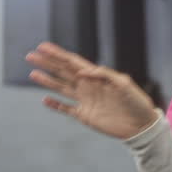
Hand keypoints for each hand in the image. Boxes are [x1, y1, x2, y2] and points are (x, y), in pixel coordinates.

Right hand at [25, 42, 157, 139]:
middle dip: (47, 63)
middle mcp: (88, 86)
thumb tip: (83, 71)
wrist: (141, 125)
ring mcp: (86, 101)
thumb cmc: (137, 102)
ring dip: (47, 81)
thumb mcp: (124, 84)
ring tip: (33, 73)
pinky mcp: (85, 116)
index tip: (43, 47)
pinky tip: (44, 100)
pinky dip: (55, 105)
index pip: (73, 62)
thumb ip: (104, 75)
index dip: (58, 54)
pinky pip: (66, 109)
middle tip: (30, 55)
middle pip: (63, 72)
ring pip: (61, 88)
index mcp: (97, 76)